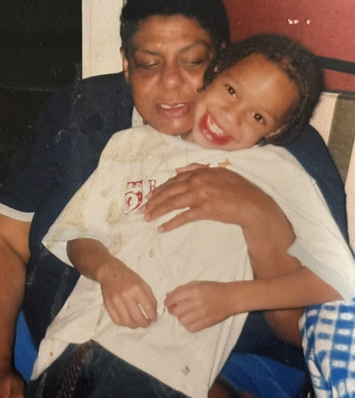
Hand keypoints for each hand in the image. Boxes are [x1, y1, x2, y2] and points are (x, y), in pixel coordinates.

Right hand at [97, 257, 157, 327]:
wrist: (110, 272)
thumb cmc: (127, 277)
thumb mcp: (142, 283)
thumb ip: (150, 297)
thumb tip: (154, 311)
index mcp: (136, 288)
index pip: (148, 308)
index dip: (153, 316)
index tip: (154, 319)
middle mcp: (126, 295)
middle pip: (137, 317)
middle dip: (145, 324)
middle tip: (147, 323)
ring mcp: (116, 301)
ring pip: (127, 321)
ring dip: (135, 326)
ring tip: (138, 324)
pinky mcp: (108, 305)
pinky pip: (116, 320)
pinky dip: (124, 324)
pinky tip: (128, 321)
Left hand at [141, 164, 271, 231]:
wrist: (254, 205)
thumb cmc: (239, 190)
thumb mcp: (220, 173)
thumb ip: (199, 169)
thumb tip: (179, 170)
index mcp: (201, 171)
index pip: (174, 180)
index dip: (159, 189)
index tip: (149, 196)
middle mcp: (198, 180)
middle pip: (169, 191)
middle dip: (152, 201)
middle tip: (141, 210)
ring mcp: (201, 194)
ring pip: (172, 203)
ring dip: (157, 211)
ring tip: (147, 219)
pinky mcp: (205, 209)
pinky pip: (182, 217)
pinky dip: (170, 223)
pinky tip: (161, 228)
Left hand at [164, 281, 235, 331]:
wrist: (231, 297)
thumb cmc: (213, 289)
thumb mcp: (197, 284)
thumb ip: (181, 289)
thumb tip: (168, 295)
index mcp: (194, 291)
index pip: (174, 298)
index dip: (167, 301)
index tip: (167, 303)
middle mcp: (197, 303)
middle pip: (176, 311)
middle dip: (171, 310)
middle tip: (173, 308)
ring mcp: (202, 314)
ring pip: (182, 321)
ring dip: (180, 318)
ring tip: (183, 314)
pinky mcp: (207, 323)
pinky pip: (191, 328)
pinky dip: (188, 325)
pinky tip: (190, 320)